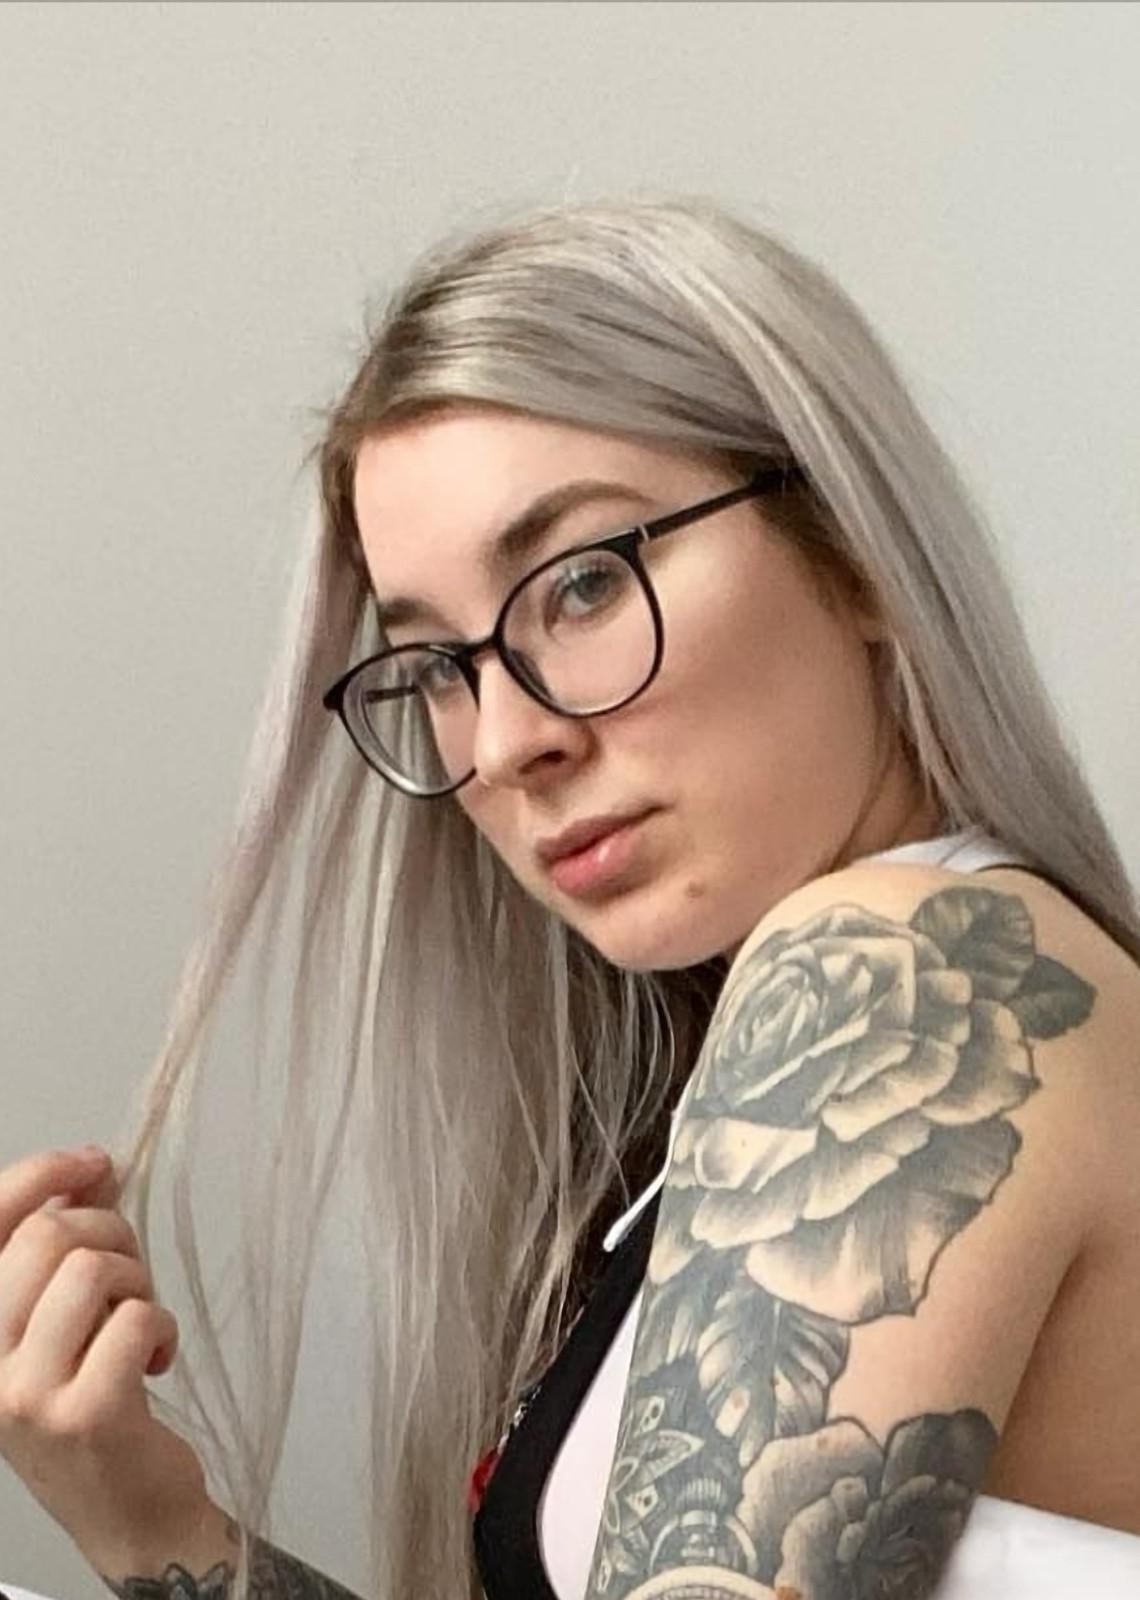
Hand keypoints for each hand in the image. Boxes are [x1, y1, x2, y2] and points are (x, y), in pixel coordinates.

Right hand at [0, 1147, 216, 1574]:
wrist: (127, 1509)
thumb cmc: (100, 1402)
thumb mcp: (71, 1315)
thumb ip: (74, 1238)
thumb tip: (90, 1165)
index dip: (39, 1173)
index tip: (92, 1161)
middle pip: (50, 1235)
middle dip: (111, 1234)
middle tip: (129, 1277)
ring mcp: (26, 1393)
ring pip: (93, 1268)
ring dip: (137, 1281)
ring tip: (138, 1320)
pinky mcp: (84, 1413)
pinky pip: (135, 1318)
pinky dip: (161, 1326)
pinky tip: (154, 1359)